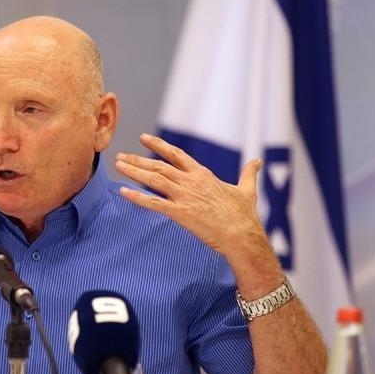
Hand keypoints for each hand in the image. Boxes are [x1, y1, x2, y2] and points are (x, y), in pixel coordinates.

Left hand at [114, 133, 269, 261]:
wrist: (242, 235)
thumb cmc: (245, 215)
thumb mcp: (247, 190)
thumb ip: (248, 174)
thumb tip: (257, 161)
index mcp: (203, 175)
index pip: (177, 155)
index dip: (159, 145)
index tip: (143, 138)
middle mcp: (191, 182)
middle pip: (159, 166)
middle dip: (138, 160)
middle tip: (120, 155)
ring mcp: (184, 197)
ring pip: (154, 180)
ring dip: (134, 172)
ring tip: (117, 166)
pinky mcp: (180, 213)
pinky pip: (154, 204)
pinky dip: (137, 198)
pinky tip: (123, 192)